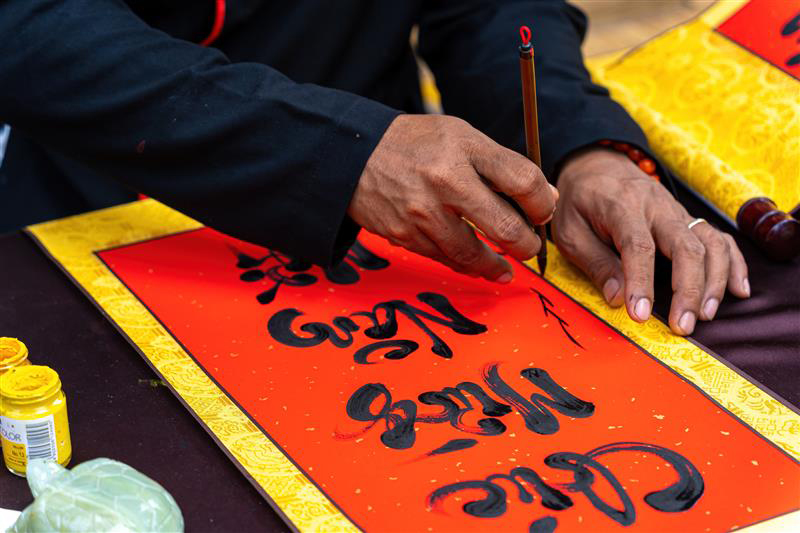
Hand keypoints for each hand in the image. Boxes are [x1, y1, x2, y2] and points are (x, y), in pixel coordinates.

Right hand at [349, 114, 557, 281]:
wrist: (353, 155)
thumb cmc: (414, 144)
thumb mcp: (460, 136)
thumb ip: (500, 164)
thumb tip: (544, 197)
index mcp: (465, 149)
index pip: (523, 181)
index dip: (542, 203)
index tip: (541, 212)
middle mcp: (445, 181)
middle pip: (505, 227)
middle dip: (526, 246)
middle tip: (528, 248)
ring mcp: (423, 212)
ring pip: (473, 254)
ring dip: (495, 265)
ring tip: (505, 267)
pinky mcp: (405, 235)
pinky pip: (444, 259)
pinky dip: (464, 265)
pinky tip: (476, 265)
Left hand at [553, 147, 749, 335]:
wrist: (595, 166)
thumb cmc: (579, 202)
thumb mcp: (570, 231)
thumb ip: (595, 262)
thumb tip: (618, 298)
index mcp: (622, 207)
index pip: (638, 246)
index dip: (641, 283)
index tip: (641, 315)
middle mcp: (657, 208)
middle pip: (686, 246)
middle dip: (688, 289)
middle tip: (683, 326)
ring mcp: (678, 212)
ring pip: (710, 243)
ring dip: (714, 281)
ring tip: (705, 315)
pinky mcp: (688, 220)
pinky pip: (720, 239)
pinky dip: (734, 265)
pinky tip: (737, 292)